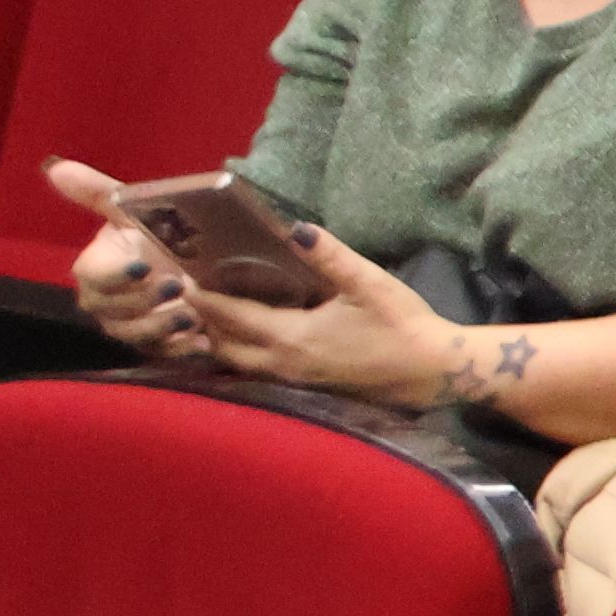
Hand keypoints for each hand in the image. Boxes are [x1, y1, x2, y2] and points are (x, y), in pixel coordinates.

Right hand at [42, 158, 204, 362]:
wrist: (192, 257)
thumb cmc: (154, 230)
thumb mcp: (132, 210)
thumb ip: (98, 192)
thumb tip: (57, 167)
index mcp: (97, 268)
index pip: (91, 278)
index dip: (113, 275)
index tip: (142, 265)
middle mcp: (106, 302)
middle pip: (111, 312)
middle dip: (142, 302)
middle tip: (178, 285)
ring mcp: (129, 325)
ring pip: (133, 336)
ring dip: (160, 328)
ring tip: (191, 316)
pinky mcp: (155, 343)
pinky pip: (161, 353)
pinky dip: (180, 348)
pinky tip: (202, 341)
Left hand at [180, 216, 470, 406]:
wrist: (435, 371)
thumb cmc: (403, 325)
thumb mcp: (369, 284)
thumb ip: (329, 256)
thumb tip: (294, 228)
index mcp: (293, 338)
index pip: (233, 317)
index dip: (204, 299)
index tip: (180, 280)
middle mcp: (284, 364)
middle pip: (225, 346)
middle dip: (203, 322)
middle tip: (187, 297)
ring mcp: (295, 380)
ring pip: (239, 363)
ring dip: (219, 341)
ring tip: (206, 317)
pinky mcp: (308, 386)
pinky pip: (257, 371)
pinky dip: (240, 354)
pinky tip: (244, 339)